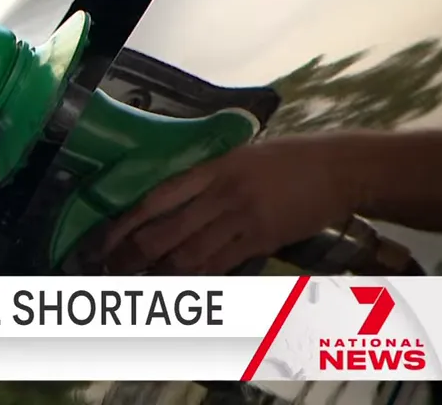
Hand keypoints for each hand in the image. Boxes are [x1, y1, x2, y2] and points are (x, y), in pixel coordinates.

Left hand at [98, 136, 360, 274]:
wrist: (339, 168)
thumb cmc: (287, 159)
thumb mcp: (240, 156)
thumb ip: (205, 177)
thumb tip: (166, 201)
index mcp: (211, 168)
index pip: (156, 199)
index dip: (124, 224)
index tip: (102, 242)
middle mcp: (221, 193)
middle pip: (165, 232)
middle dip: (133, 256)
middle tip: (111, 271)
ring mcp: (242, 218)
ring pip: (189, 255)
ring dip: (160, 273)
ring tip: (138, 284)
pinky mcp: (263, 239)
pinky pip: (221, 264)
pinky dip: (196, 277)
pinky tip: (178, 284)